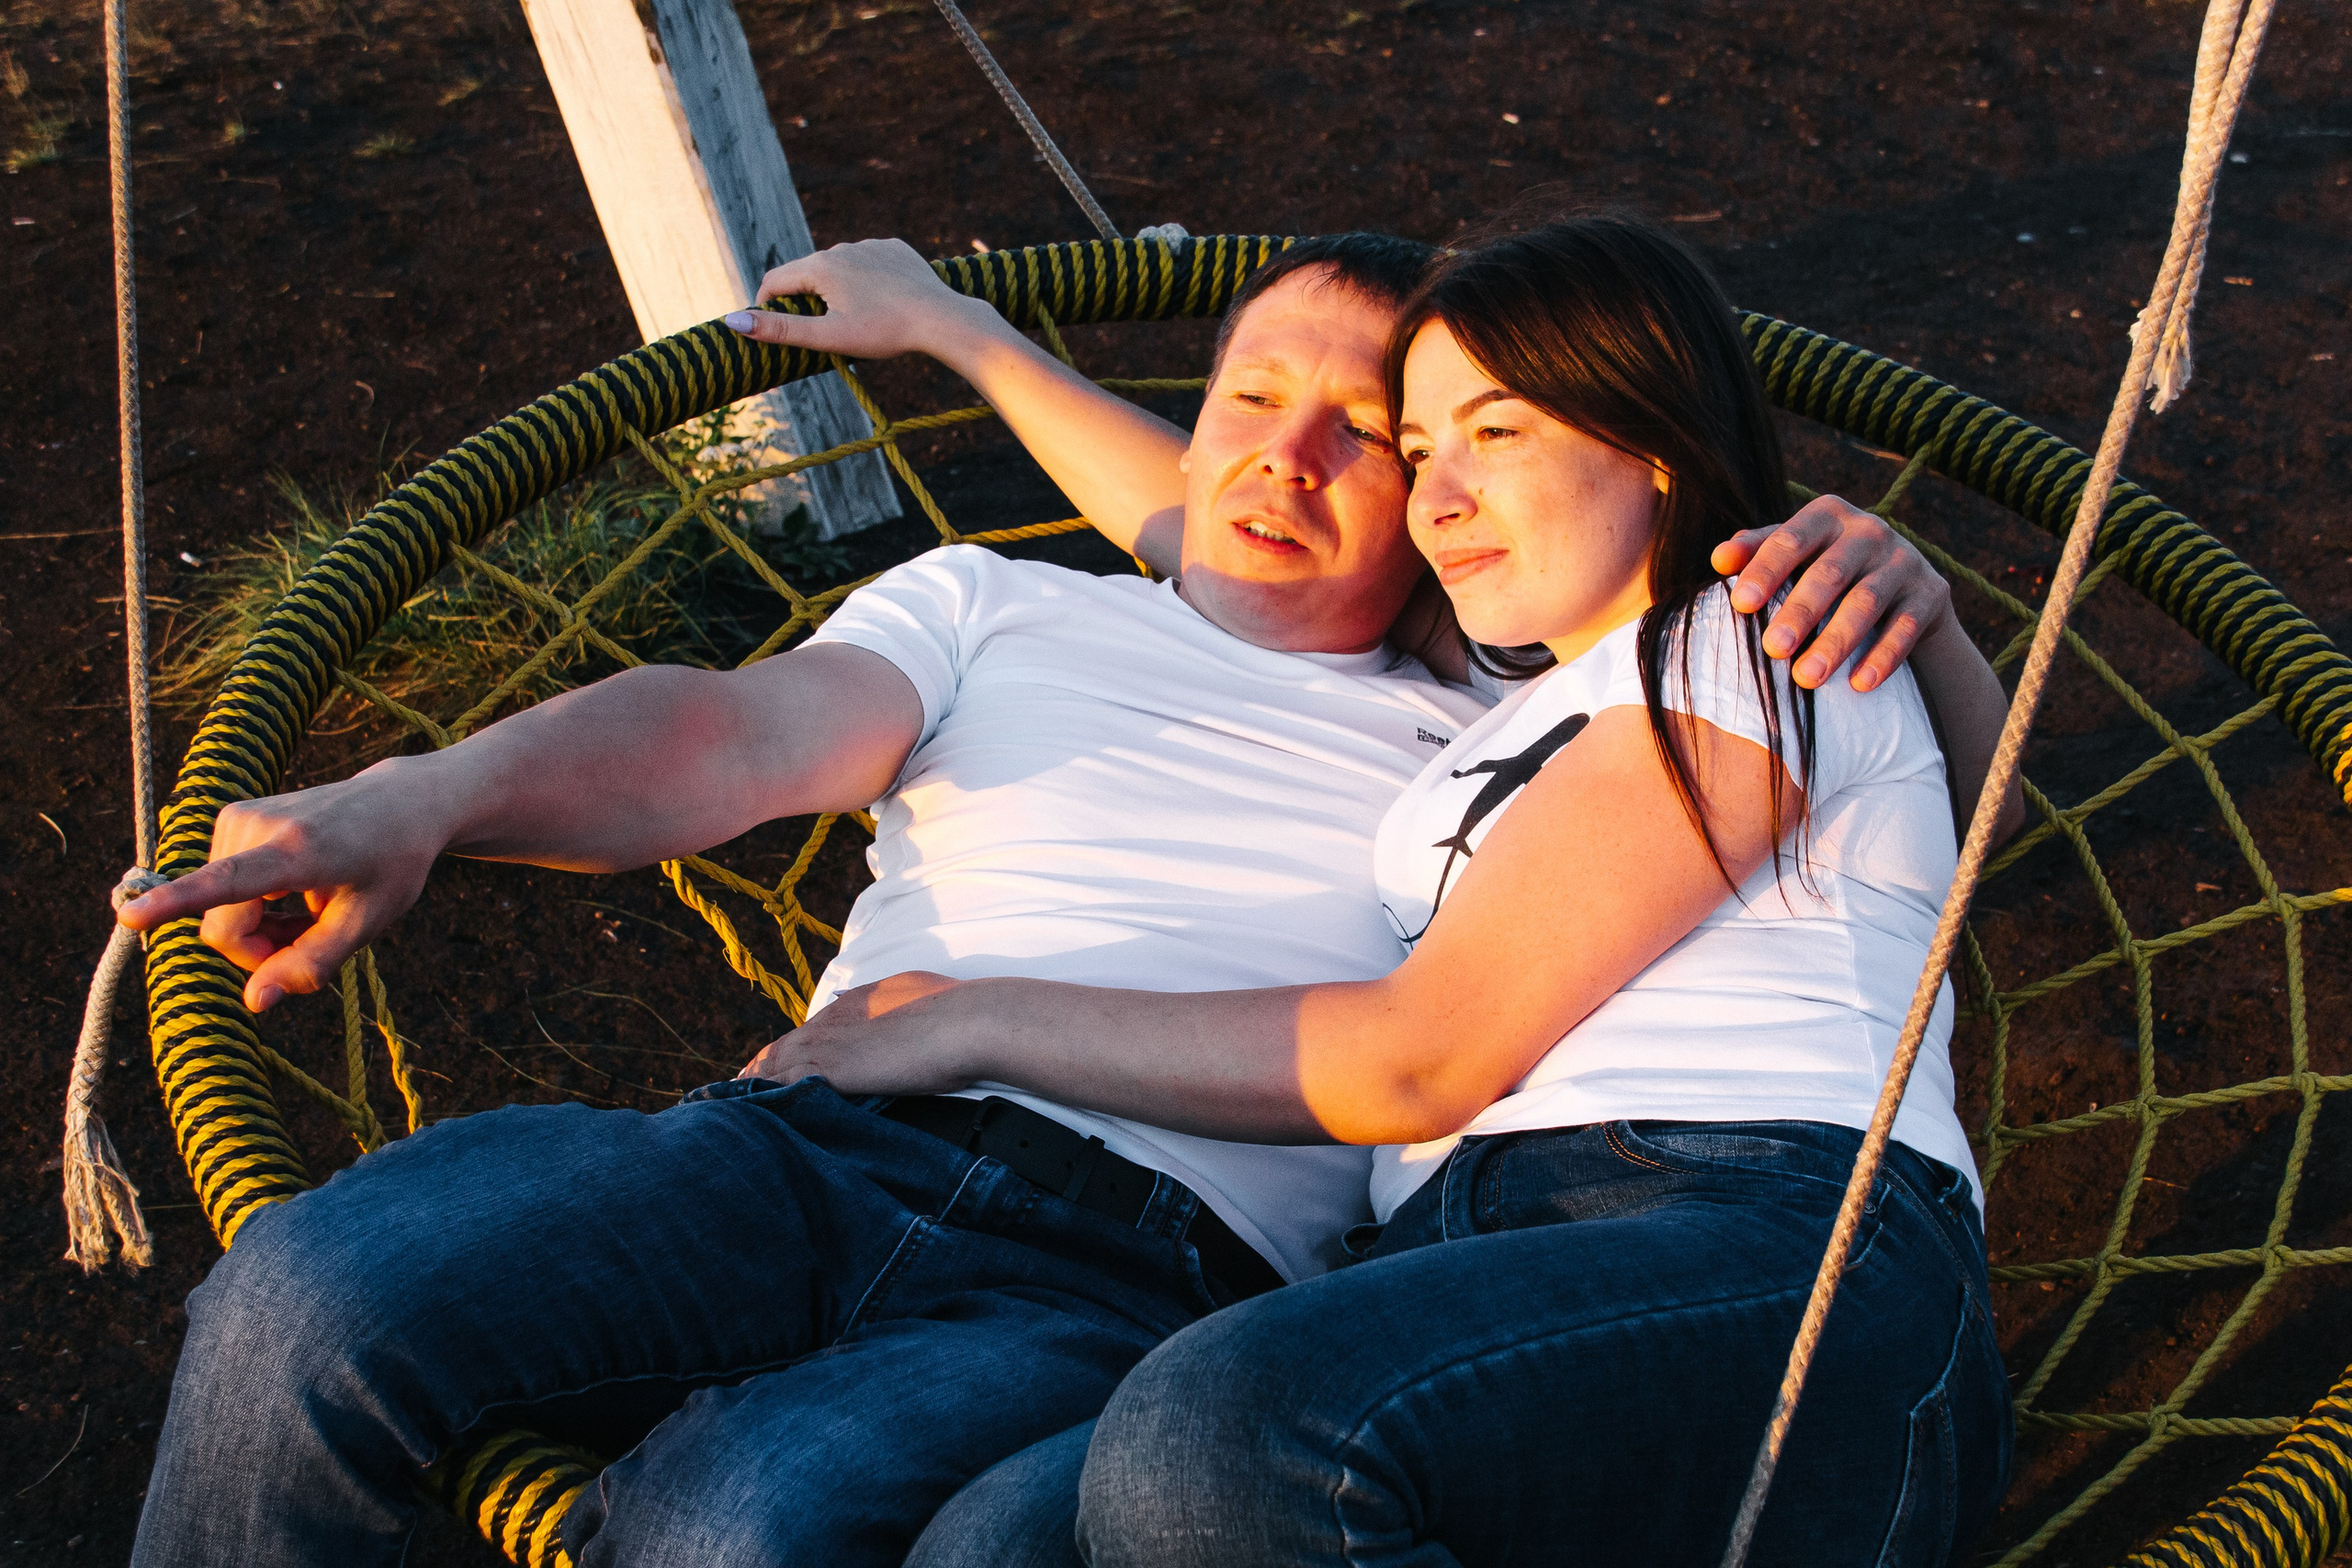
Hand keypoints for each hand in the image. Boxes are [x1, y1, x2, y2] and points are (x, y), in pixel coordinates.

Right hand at [114, 764, 445, 1013]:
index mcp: (300, 852)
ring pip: (217, 911)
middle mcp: (260, 826)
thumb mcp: (367, 922)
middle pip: (221, 926)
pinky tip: (292, 892)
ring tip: (310, 908)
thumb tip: (255, 1002)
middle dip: (256, 950)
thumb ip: (311, 964)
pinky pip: (220, 887)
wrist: (401, 802)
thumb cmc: (391, 865)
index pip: (228, 883)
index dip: (175, 903)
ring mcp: (240, 815)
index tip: (129, 916)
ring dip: (258, 926)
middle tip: (310, 939)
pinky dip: (252, 904)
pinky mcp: (231, 815)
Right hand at [723, 238, 1002, 366]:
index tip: (768, 326)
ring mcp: (870, 245)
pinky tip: (880, 301)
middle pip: (807, 274)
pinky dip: (866, 280)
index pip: (775, 281)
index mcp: (820, 266)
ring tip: (852, 318)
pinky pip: (870, 263)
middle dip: (804, 299)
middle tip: (816, 330)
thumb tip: (734, 321)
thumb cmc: (884, 332)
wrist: (940, 319)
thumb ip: (781, 329)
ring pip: (840, 268)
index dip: (765, 305)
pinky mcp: (895, 249)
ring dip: (836, 289)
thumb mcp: (828, 336)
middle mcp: (842, 247)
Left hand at [739, 971, 973, 1093]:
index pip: (808, 1032)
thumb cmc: (956, 1011)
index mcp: (855, 1004)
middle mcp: (833, 1020)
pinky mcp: (827, 1071)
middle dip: (758, 1071)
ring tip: (724, 1112)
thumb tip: (872, 1010)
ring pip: (771, 1068)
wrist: (964, 1022)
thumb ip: (891, 1004)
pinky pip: (777, 1089)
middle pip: (780, 1048)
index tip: (770, 1069)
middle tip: (732, 1094)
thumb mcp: (918, 996)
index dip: (786, 1053)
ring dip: (750, 1089)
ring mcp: (827, 1044)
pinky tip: (744, 1120)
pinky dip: (760, 1102)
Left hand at [1711, 494, 1953, 691]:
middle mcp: (1869, 530)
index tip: (1740, 605)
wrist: (1904, 586)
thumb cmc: (1827, 568)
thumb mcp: (1794, 554)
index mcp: (1828, 515)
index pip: (1790, 539)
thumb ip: (1756, 552)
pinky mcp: (1932, 592)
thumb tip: (1719, 557)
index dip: (1765, 570)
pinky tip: (1859, 685)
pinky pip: (1906, 627)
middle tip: (1773, 649)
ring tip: (1807, 678)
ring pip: (1867, 602)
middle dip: (1800, 612)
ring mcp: (1905, 559)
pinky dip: (1883, 656)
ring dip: (1836, 642)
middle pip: (1830, 573)